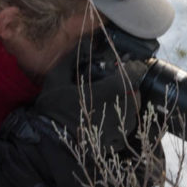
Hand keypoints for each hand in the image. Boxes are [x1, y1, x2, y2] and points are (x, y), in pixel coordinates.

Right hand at [35, 54, 149, 151]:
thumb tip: (86, 41)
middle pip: (135, 90)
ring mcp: (122, 128)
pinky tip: (104, 116)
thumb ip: (74, 57)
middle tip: (112, 81)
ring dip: (124, 101)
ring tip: (107, 99)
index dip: (132, 65)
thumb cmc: (53, 110)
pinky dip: (119, 118)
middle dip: (127, 83)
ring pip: (132, 108)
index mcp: (113, 90)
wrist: (50, 146)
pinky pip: (125, 125)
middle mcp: (124, 109)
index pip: (135, 72)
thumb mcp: (57, 78)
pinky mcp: (117, 141)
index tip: (125, 63)